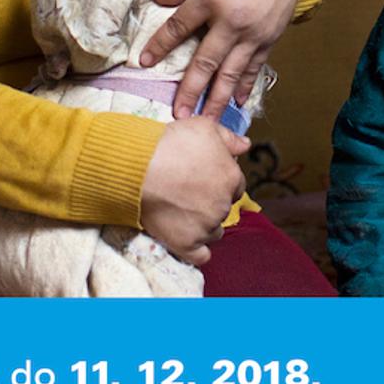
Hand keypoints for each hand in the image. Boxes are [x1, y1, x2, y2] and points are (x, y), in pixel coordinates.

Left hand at [138, 0, 305, 117]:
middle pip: (205, 62)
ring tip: (205, 120)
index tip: (144, 62)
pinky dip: (245, 86)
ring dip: (217, 99)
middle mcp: (231, 22)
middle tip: (178, 115)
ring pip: (230, 74)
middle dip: (190, 90)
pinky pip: (254, 68)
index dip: (160, 45)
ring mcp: (252, 35)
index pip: (178, 27)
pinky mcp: (269, 40)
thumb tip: (159, 0)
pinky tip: (237, 102)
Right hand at [140, 117, 250, 264]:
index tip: (203, 179)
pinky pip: (201, 256)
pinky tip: (189, 241)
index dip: (219, 181)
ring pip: (214, 232)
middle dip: (211, 202)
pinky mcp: (187, 243)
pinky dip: (197, 251)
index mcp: (231, 178)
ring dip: (205, 225)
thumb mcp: (204, 127)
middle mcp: (223, 205)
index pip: (235, 186)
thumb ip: (228, 137)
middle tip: (189, 193)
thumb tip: (246, 145)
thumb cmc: (170, 143)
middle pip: (224, 208)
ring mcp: (206, 226)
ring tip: (184, 214)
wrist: (138, 167)